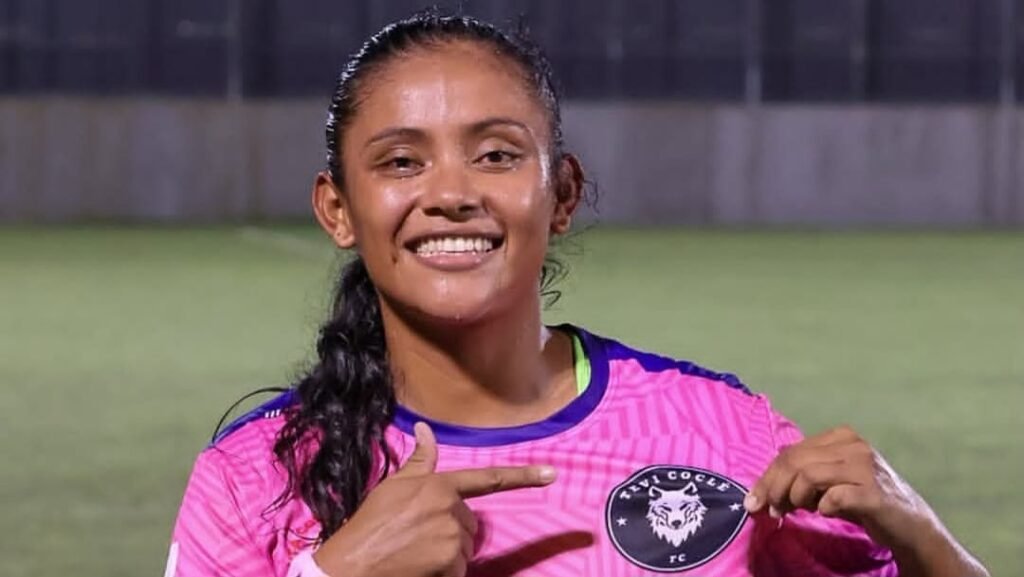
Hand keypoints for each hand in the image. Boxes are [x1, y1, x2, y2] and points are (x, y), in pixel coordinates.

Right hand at [313, 422, 556, 576]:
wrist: (352, 564)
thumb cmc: (369, 525)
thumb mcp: (393, 486)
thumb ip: (420, 461)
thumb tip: (425, 428)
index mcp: (439, 485)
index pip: (488, 479)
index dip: (523, 477)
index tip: (551, 474)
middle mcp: (450, 508)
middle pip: (470, 524)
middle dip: (451, 532)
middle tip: (419, 538)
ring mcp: (452, 537)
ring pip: (464, 549)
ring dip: (448, 555)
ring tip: (416, 554)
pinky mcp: (451, 563)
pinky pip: (459, 570)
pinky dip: (445, 573)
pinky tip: (421, 570)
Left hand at [744, 425, 988, 576]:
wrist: (910, 525)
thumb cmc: (863, 501)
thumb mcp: (829, 482)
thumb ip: (800, 477)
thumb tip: (762, 492)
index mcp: (840, 437)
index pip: (790, 452)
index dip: (767, 476)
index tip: (754, 500)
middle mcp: (853, 446)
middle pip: (795, 461)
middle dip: (774, 488)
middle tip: (769, 510)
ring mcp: (865, 467)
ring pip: (808, 475)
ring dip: (794, 498)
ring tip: (795, 512)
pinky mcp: (874, 493)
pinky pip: (834, 497)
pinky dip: (822, 507)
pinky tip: (825, 513)